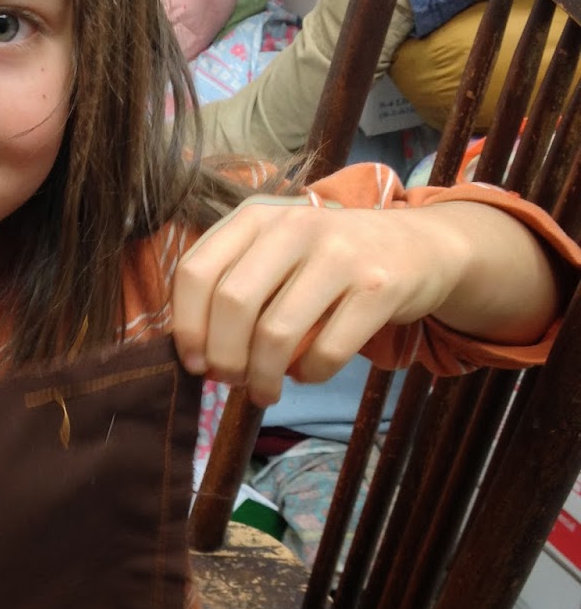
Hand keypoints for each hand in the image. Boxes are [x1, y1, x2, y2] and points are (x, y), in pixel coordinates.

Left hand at [170, 197, 473, 407]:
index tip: (194, 363)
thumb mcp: (276, 249)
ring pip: (276, 333)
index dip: (187, 326)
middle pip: (232, 304)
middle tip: (229, 381)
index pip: (196, 271)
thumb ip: (233, 281)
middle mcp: (294, 225)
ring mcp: (340, 254)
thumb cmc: (329, 258)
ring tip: (263, 392)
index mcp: (256, 216)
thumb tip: (193, 352)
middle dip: (223, 357)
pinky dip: (309, 374)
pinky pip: (326, 350)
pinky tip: (307, 374)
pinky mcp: (379, 287)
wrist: (422, 245)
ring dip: (262, 377)